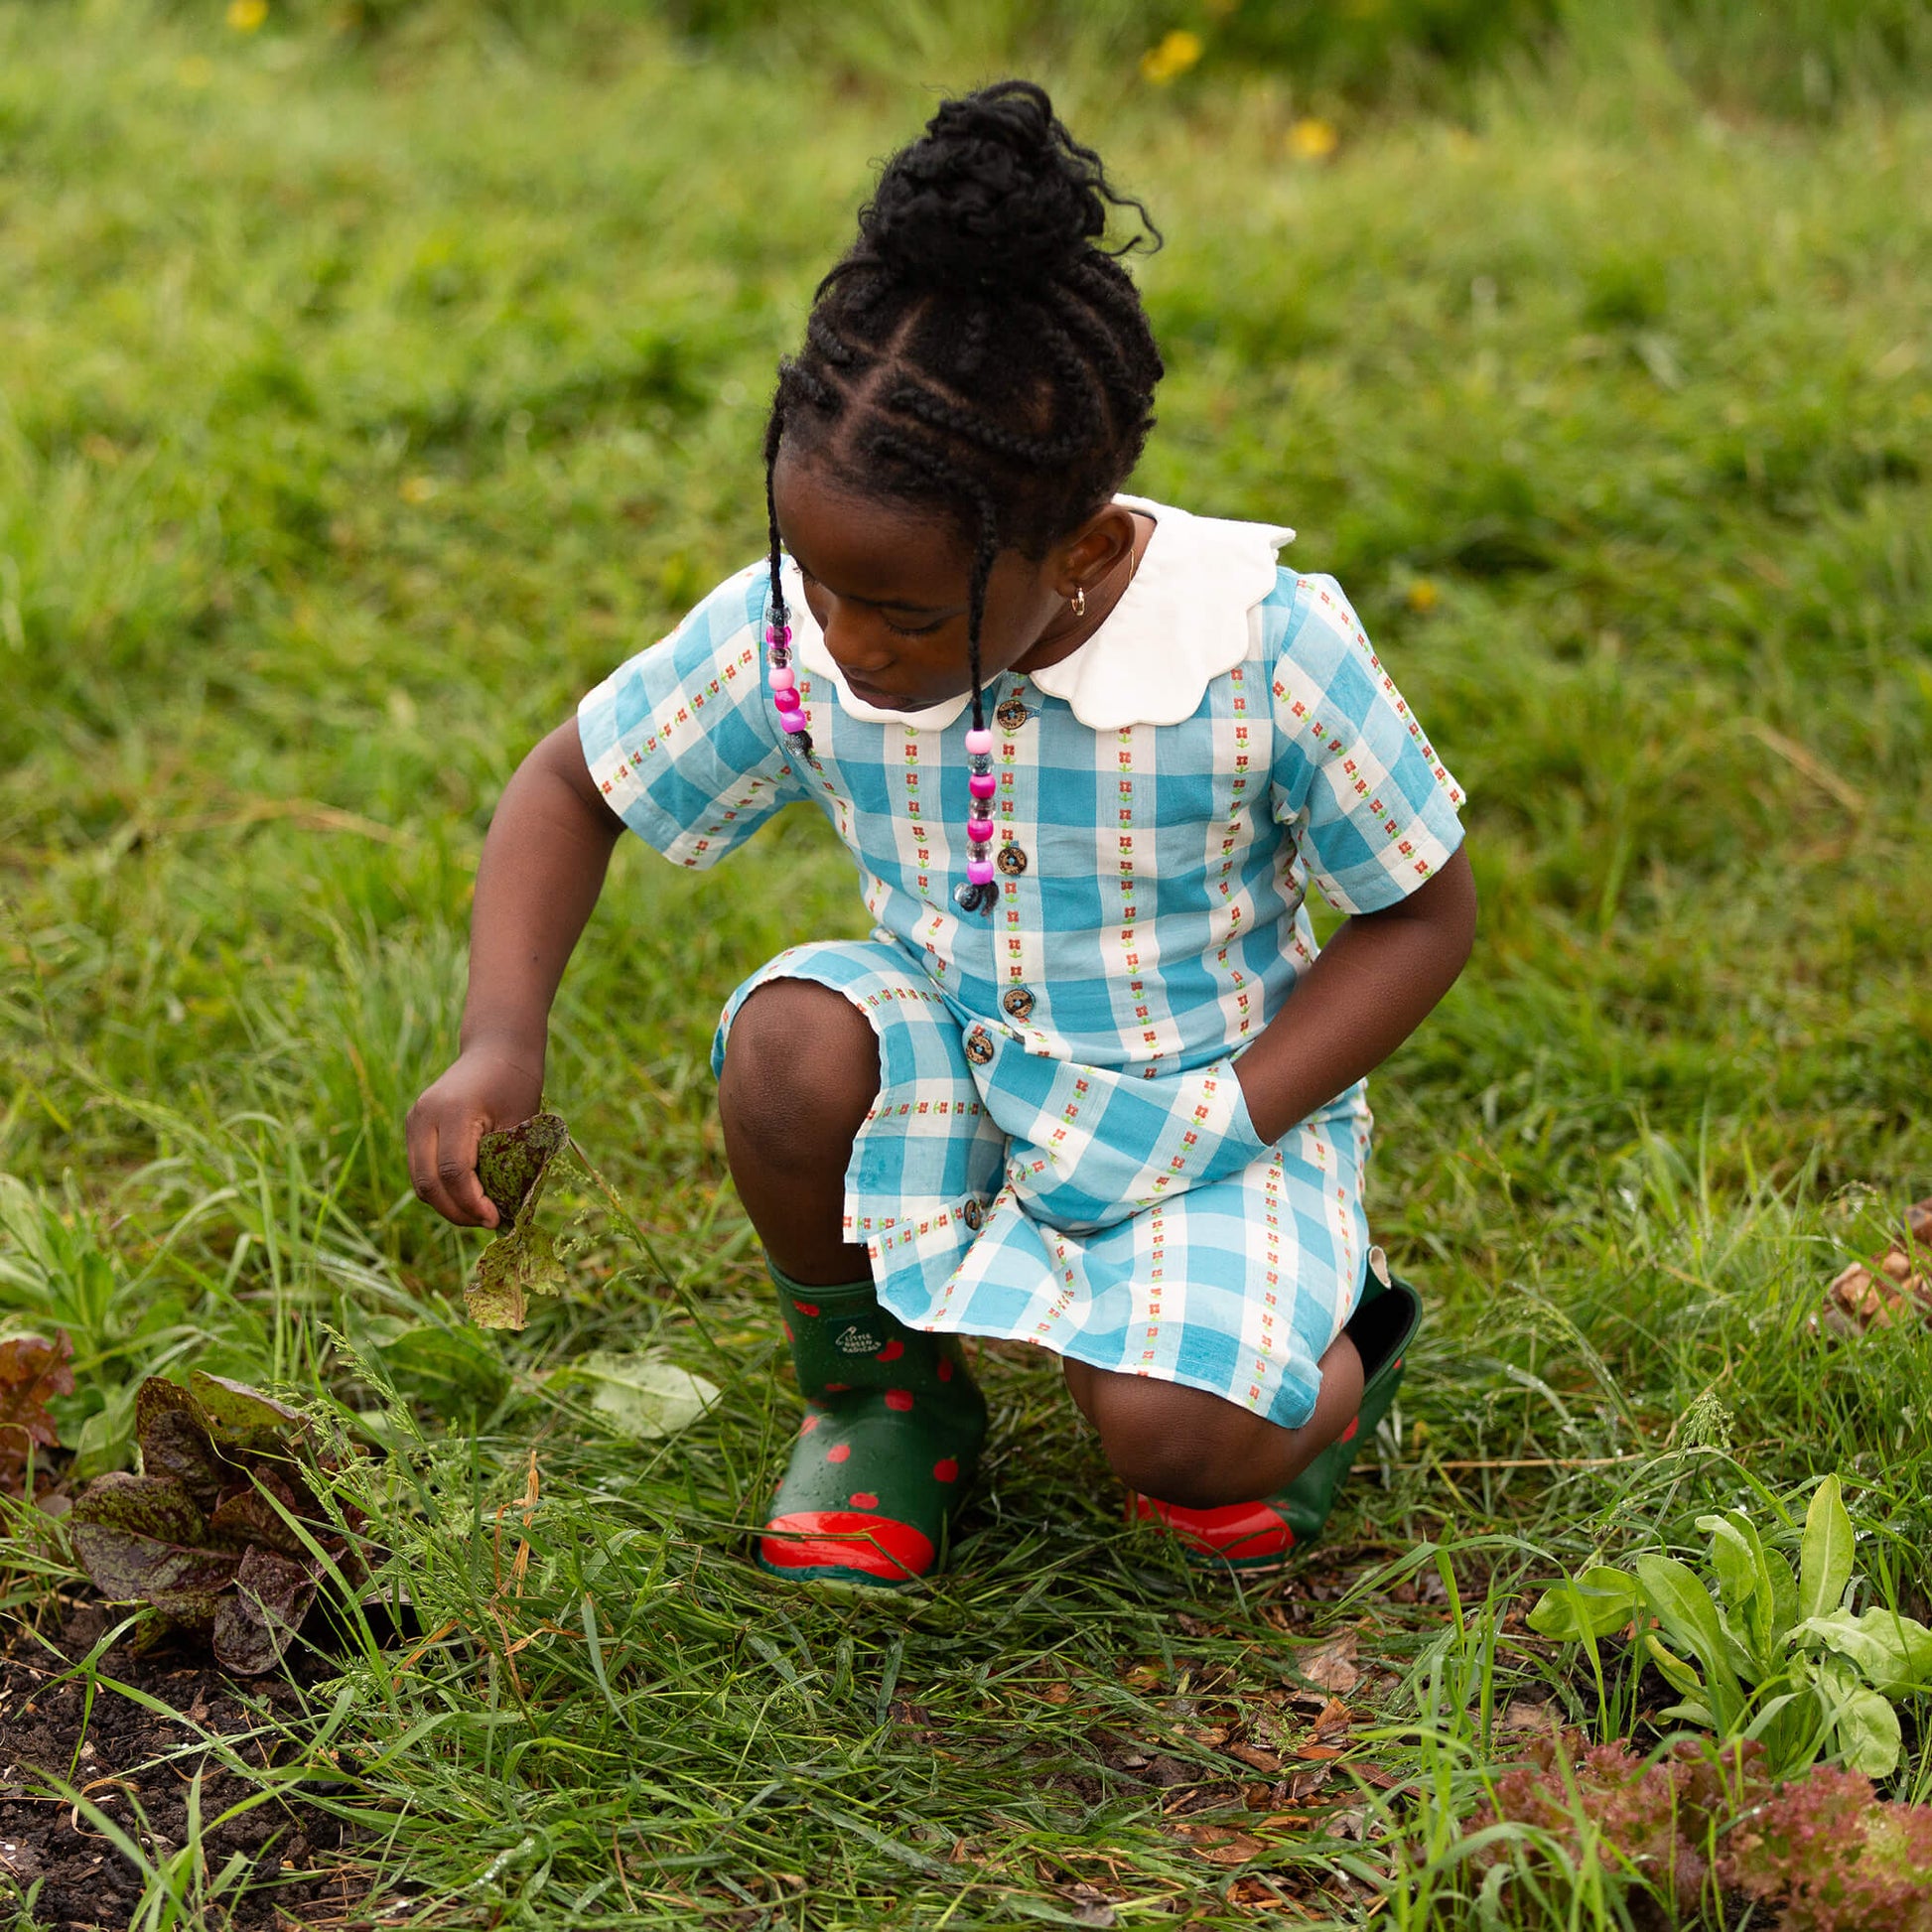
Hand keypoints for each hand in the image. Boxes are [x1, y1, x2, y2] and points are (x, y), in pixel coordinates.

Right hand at [406, 1046, 545, 1227]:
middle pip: (428, 1183)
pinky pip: (421, 1170)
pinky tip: (469, 1195)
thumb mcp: (521, 1123)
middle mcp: (424, 1116)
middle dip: (457, 1211)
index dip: (473, 1204)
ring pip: (420, 1181)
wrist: (495, 1049)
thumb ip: (509, 1165)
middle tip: (489, 1222)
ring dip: (448, 1204)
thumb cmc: (516, 1084)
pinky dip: (441, 1189)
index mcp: (453, 1112)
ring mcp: (414, 1121)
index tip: (496, 1219)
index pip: (454, 1173)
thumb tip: (503, 1214)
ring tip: (481, 1212)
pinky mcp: (414, 1127)